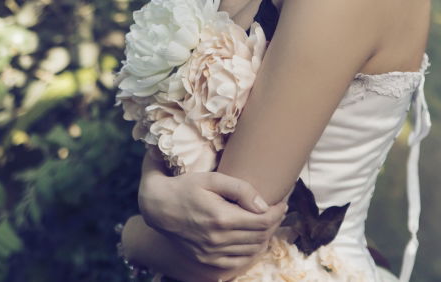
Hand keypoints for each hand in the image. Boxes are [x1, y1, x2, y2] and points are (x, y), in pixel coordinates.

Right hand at [138, 162, 288, 271]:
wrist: (158, 208)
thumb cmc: (186, 188)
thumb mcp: (212, 179)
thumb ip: (240, 189)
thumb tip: (263, 204)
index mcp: (222, 218)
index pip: (262, 221)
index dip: (278, 211)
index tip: (282, 201)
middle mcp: (218, 240)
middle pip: (260, 236)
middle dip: (274, 222)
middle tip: (278, 209)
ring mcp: (212, 254)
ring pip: (252, 250)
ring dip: (265, 237)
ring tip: (267, 221)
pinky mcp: (207, 261)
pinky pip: (238, 261)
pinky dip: (251, 250)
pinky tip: (252, 237)